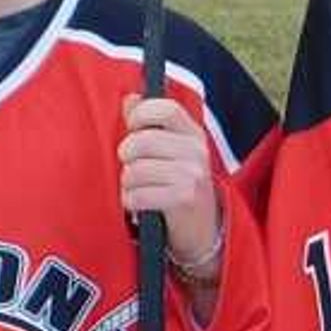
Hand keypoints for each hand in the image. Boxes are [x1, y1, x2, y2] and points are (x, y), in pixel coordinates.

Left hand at [117, 95, 222, 280]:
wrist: (203, 232)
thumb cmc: (181, 188)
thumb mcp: (172, 152)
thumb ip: (150, 124)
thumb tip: (130, 99)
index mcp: (192, 134)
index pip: (165, 108)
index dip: (140, 115)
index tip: (132, 128)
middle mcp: (196, 151)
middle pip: (141, 141)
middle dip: (127, 157)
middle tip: (133, 169)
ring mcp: (192, 175)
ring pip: (135, 170)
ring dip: (128, 185)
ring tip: (139, 190)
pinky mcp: (183, 199)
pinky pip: (137, 195)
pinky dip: (131, 202)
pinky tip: (140, 205)